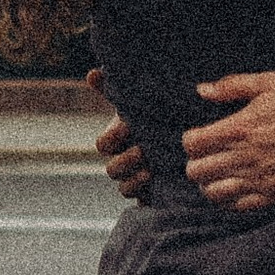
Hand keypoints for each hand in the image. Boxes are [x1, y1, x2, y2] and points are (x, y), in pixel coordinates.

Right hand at [87, 68, 151, 203]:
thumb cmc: (156, 118)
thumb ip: (114, 89)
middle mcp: (122, 162)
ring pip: (123, 187)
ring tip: (151, 169)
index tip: (127, 126)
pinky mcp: (149, 194)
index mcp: (117, 142)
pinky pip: (139, 202)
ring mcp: (134, 180)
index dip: (112, 137)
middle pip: (111, 169)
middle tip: (143, 149)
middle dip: (126, 159)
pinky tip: (158, 182)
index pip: (103, 144)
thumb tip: (92, 73)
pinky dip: (145, 194)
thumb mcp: (138, 103)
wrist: (182, 137)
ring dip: (134, 178)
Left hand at [182, 73, 274, 214]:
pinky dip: (228, 201)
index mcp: (239, 129)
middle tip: (205, 157)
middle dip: (195, 163)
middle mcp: (243, 157)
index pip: (192, 144)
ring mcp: (258, 179)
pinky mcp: (273, 194)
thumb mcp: (269, 82)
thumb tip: (203, 90)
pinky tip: (232, 190)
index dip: (190, 140)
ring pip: (213, 193)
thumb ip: (232, 86)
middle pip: (196, 172)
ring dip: (208, 183)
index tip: (198, 137)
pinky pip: (238, 206)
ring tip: (216, 175)